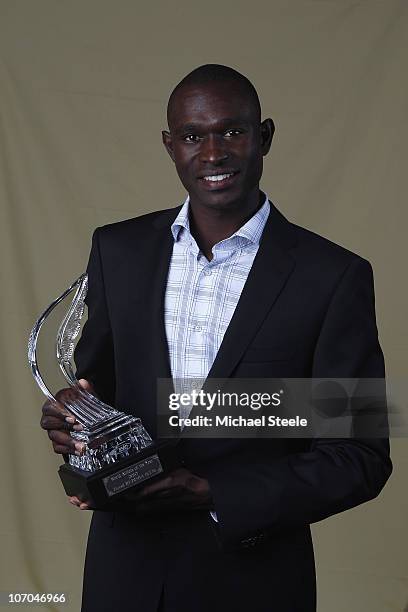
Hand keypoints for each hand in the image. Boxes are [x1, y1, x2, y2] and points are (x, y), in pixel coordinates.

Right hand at [40, 379, 93, 455]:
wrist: (84, 416)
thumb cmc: (79, 405)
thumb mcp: (84, 396)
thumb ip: (84, 389)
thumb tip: (83, 383)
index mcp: (53, 405)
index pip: (50, 408)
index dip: (59, 413)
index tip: (72, 418)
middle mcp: (49, 418)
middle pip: (48, 424)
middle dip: (64, 426)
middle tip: (79, 428)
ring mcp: (52, 431)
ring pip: (54, 437)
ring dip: (68, 441)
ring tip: (81, 445)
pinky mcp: (57, 442)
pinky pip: (57, 448)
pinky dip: (68, 450)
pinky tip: (78, 451)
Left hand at [67, 468, 211, 512]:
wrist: (199, 494)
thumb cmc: (186, 485)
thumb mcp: (170, 479)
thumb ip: (153, 486)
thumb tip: (137, 491)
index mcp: (144, 500)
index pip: (115, 501)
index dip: (98, 501)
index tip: (84, 500)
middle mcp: (141, 506)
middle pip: (111, 506)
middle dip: (93, 503)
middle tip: (75, 500)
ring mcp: (142, 506)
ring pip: (116, 506)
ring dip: (100, 504)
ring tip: (83, 501)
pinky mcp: (145, 504)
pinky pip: (124, 505)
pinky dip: (112, 502)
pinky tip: (105, 499)